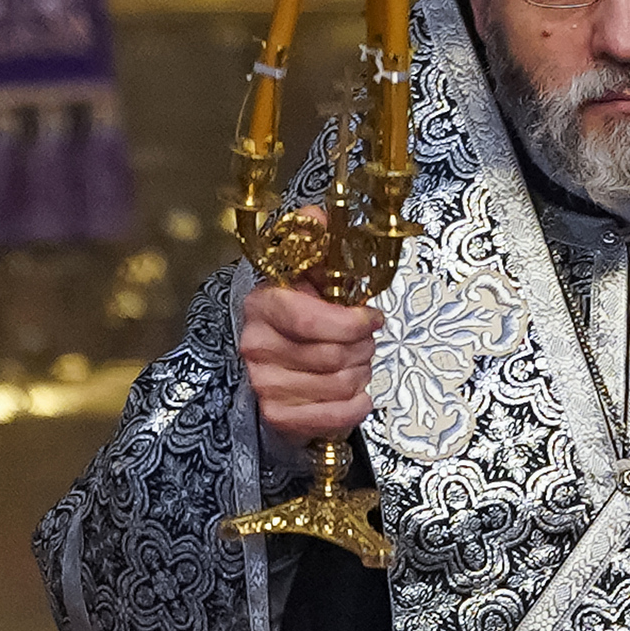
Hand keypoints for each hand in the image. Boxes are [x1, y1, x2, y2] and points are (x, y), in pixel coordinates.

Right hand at [239, 223, 377, 450]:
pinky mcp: (276, 415)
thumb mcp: (312, 276)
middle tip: (365, 343)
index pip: (309, 320)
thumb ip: (318, 244)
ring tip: (356, 365)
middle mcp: (256, 344)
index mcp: (264, 304)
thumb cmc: (305, 318)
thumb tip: (318, 215)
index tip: (372, 319)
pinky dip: (355, 407)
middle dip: (363, 349)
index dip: (350, 322)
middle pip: (332, 356)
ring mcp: (263, 382)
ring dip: (361, 375)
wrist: (282, 367)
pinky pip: (333, 415)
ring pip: (338, 385)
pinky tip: (357, 395)